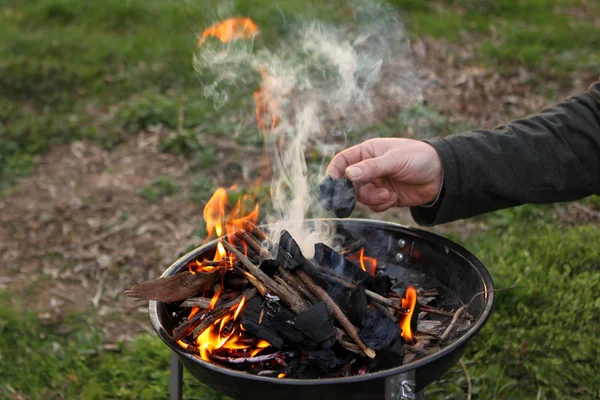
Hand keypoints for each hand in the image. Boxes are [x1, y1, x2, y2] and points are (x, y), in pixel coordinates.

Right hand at [326, 138, 442, 211]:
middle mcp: (369, 167)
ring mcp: (376, 183)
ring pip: (360, 196)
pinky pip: (373, 205)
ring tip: (388, 194)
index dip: (334, 172)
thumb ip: (370, 167)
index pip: (342, 161)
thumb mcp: (394, 160)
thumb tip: (348, 174)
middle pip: (349, 183)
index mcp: (368, 152)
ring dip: (372, 198)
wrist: (441, 176)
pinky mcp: (384, 196)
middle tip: (369, 190)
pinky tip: (392, 198)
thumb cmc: (420, 158)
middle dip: (357, 190)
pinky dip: (380, 204)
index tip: (333, 184)